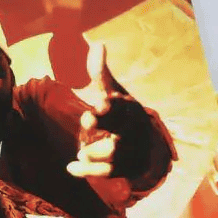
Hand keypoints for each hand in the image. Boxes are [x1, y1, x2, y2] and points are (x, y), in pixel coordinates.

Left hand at [68, 42, 146, 179]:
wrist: (145, 145)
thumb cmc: (123, 114)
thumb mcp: (113, 93)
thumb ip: (101, 73)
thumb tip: (97, 44)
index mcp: (130, 109)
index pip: (121, 107)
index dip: (110, 106)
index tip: (99, 103)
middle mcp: (133, 130)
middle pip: (119, 130)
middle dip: (102, 126)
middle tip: (85, 120)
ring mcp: (131, 150)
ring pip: (112, 154)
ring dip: (92, 152)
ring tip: (81, 151)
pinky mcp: (127, 168)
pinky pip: (107, 172)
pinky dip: (87, 171)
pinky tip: (71, 167)